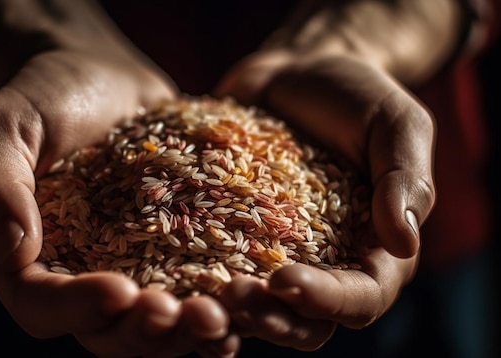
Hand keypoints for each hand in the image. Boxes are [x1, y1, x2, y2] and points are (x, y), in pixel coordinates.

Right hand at [0, 48, 238, 357]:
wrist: (101, 75)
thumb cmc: (46, 94)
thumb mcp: (4, 124)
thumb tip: (14, 253)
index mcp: (26, 256)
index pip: (41, 305)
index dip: (79, 308)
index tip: (120, 291)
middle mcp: (77, 271)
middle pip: (105, 329)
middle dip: (143, 331)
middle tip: (184, 316)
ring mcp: (126, 264)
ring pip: (151, 321)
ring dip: (185, 332)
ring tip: (220, 320)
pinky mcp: (167, 248)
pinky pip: (189, 287)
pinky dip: (213, 303)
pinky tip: (244, 300)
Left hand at [213, 49, 433, 349]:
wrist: (297, 74)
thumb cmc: (354, 96)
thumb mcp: (395, 123)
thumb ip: (405, 179)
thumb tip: (404, 243)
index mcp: (377, 250)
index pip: (362, 297)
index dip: (326, 300)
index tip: (284, 280)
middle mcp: (330, 264)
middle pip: (306, 321)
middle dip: (272, 318)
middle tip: (232, 295)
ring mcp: (281, 254)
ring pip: (262, 308)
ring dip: (234, 311)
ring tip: (200, 293)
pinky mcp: (239, 237)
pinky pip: (220, 270)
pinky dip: (201, 281)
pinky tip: (171, 273)